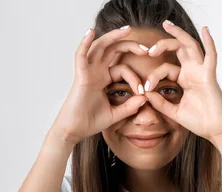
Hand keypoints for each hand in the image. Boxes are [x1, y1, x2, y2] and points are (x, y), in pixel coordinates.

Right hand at [51, 27, 147, 144]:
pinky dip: (84, 43)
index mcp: (103, 79)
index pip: (123, 68)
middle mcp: (96, 72)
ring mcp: (87, 72)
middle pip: (113, 50)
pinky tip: (90, 32)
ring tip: (127, 30)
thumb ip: (129, 107)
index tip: (143, 91)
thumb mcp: (115, 114)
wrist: (74, 131)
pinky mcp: (80, 76)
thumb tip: (145, 98)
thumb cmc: (90, 122)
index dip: (135, 77)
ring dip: (112, 36)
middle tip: (147, 48)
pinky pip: (80, 56)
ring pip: (100, 47)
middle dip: (130, 45)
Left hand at [143, 21, 221, 142]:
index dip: (154, 75)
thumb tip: (145, 94)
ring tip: (167, 25)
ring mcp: (201, 72)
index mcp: (185, 79)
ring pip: (190, 46)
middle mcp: (193, 72)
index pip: (166, 68)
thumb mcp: (174, 112)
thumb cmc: (200, 122)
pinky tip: (205, 30)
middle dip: (164, 43)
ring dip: (179, 35)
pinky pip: (211, 56)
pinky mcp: (209, 76)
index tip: (145, 87)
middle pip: (178, 49)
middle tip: (149, 46)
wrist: (217, 131)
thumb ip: (161, 103)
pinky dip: (209, 42)